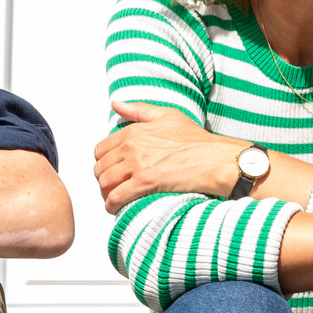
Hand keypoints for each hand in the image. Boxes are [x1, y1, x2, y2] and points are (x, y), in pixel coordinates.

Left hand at [93, 100, 244, 211]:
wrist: (213, 158)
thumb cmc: (194, 138)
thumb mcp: (166, 115)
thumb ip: (138, 110)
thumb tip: (116, 104)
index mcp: (133, 131)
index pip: (101, 149)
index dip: (103, 162)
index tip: (110, 169)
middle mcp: (131, 147)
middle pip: (100, 168)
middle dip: (102, 179)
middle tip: (111, 187)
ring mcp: (137, 165)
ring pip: (105, 183)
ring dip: (105, 194)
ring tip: (112, 199)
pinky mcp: (144, 183)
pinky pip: (116, 197)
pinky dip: (111, 205)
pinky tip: (116, 208)